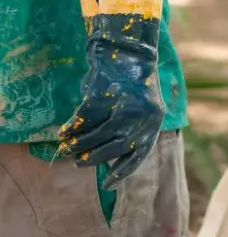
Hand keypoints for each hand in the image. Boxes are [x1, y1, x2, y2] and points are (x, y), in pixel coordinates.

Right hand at [59, 0, 164, 188]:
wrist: (130, 51)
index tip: (108, 185)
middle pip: (113, 149)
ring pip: (95, 136)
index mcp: (154, 122)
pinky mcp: (106, 95)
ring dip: (78, 145)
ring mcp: (124, 106)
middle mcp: (142, 116)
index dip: (122, 172)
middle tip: (78, 161)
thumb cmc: (134, 84)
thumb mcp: (142, 108)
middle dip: (92, 158)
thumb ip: (132, 130)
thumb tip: (110, 162)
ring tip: (67, 148)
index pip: (139, 155)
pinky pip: (84, 120)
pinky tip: (64, 131)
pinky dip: (72, 128)